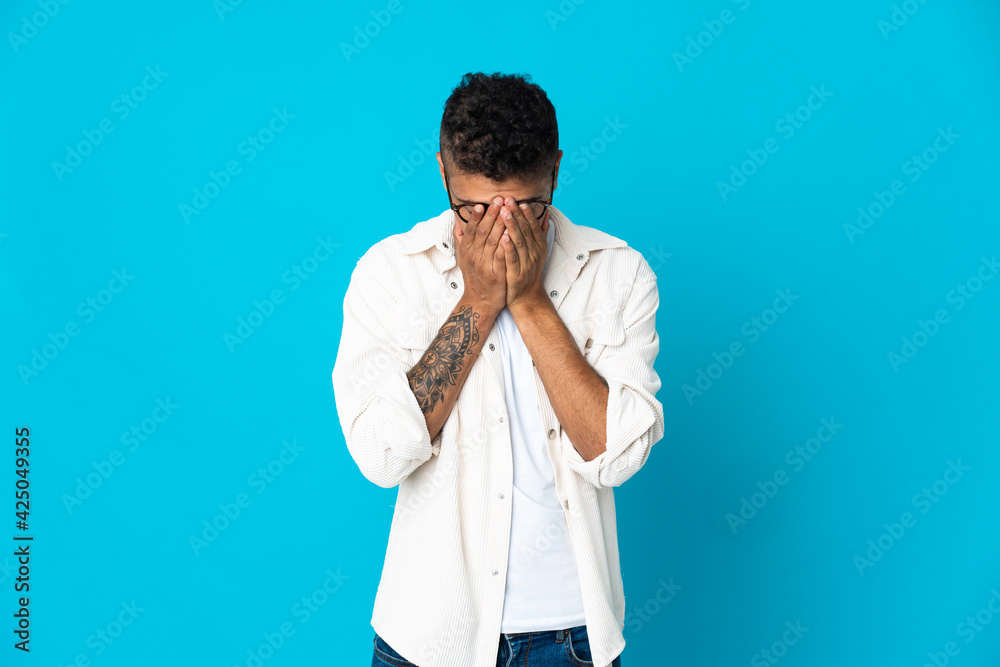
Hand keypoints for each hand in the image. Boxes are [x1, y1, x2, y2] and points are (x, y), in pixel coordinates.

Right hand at [454, 196, 507, 314]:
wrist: (480, 301)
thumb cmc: (475, 278)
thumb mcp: (463, 258)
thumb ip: (461, 239)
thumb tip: (456, 222)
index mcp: (466, 251)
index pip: (471, 229)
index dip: (477, 216)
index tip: (482, 203)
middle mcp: (473, 256)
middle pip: (482, 231)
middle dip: (491, 214)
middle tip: (500, 199)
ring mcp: (484, 265)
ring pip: (491, 241)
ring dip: (500, 224)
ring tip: (507, 211)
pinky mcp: (495, 274)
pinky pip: (500, 256)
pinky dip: (505, 244)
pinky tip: (511, 233)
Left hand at [499, 197, 549, 309]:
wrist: (526, 297)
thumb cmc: (529, 271)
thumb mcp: (539, 251)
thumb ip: (542, 232)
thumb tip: (546, 213)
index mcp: (539, 246)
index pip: (533, 226)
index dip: (527, 213)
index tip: (520, 201)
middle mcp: (535, 253)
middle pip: (525, 230)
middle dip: (517, 214)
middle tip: (508, 200)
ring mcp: (526, 263)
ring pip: (519, 241)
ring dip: (512, 226)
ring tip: (505, 212)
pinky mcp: (516, 274)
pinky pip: (512, 258)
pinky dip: (508, 247)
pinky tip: (503, 237)